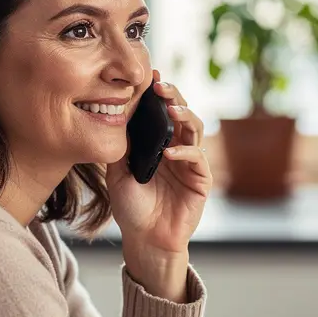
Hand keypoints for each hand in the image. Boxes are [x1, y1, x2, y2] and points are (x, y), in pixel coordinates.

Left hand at [106, 70, 212, 300]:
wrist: (144, 240)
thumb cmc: (131, 208)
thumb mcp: (117, 172)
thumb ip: (122, 145)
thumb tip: (118, 111)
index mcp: (159, 144)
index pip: (162, 112)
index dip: (159, 94)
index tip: (149, 77)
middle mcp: (177, 149)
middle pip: (182, 113)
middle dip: (173, 96)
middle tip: (160, 86)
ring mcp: (190, 164)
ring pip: (195, 129)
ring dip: (185, 116)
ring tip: (171, 109)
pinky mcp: (200, 181)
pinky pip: (197, 159)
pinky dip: (185, 152)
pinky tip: (170, 152)